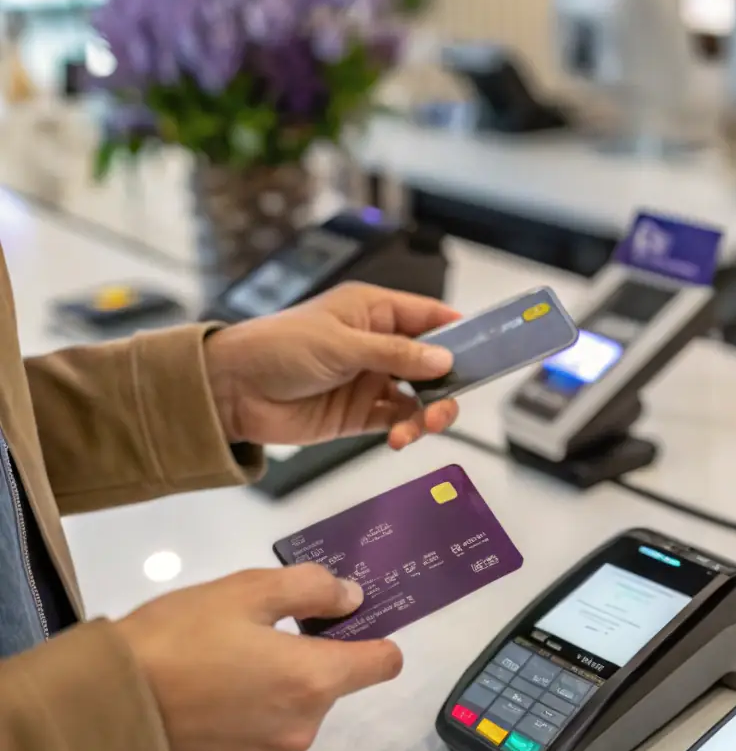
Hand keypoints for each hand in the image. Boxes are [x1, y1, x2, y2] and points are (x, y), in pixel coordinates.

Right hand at [117, 564, 400, 750]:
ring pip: (289, 718)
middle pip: (325, 689)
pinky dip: (241, 725)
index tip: (347, 626)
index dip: (373, 640)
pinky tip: (202, 706)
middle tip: (247, 639)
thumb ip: (311, 589)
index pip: (382, 664)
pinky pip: (255, 743)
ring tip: (215, 673)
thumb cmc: (178, 639)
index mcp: (314, 680)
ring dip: (269, 697)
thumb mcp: (245, 591)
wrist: (108, 708)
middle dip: (299, 664)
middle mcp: (303, 729)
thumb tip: (352, 599)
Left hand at [204, 282, 461, 450]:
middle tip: (447, 404)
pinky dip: (406, 431)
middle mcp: (377, 344)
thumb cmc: (277, 348)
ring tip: (420, 428)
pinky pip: (398, 421)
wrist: (232, 391)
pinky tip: (398, 438)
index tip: (487, 349)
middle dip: (447, 384)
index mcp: (373, 311)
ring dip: (427, 414)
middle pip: (432, 363)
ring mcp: (370, 380)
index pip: (430, 317)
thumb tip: (443, 360)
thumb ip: (395, 355)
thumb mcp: (341, 344)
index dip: (459, 332)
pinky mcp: (360, 414)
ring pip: (420, 397)